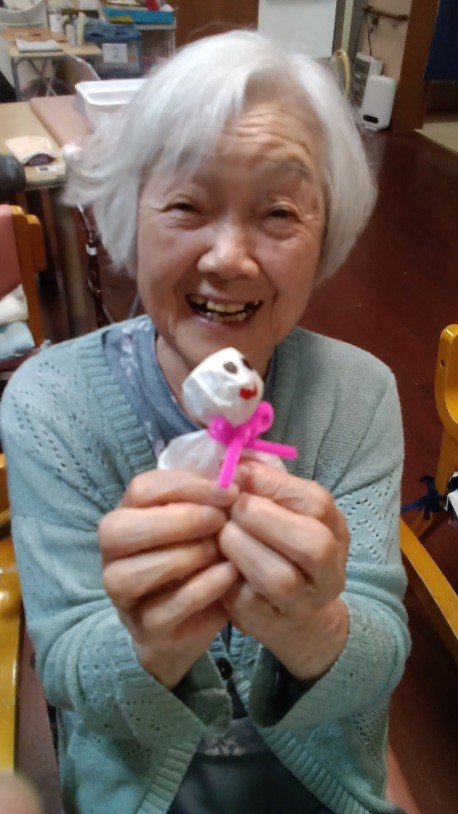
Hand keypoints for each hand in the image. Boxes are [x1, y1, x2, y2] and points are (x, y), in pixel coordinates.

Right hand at [99, 470, 238, 687]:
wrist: (195, 621)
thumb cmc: (201, 558)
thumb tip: (242, 460)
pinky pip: (165, 608)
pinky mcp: (145, 629)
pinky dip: (201, 588)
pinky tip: (228, 576)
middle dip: (178, 520)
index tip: (229, 490)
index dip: (187, 486)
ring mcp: (124, 595)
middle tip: (220, 521)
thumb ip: (216, 490)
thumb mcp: (207, 520)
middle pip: (120, 528)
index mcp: (128, 515)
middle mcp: (114, 554)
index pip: (142, 489)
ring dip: (185, 556)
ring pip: (132, 572)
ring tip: (221, 552)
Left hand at [218, 461, 349, 681]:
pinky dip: (223, 577)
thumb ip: (265, 483)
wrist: (297, 614)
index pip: (314, 501)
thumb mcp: (285, 510)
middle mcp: (328, 569)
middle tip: (229, 508)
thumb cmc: (283, 546)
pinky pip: (246, 601)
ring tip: (220, 534)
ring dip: (240, 548)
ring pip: (278, 577)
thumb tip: (234, 456)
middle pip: (310, 542)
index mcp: (334, 528)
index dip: (268, 484)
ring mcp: (303, 602)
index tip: (234, 475)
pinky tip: (213, 560)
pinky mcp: (270, 624)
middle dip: (260, 517)